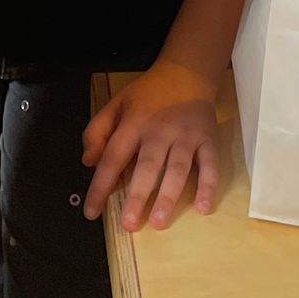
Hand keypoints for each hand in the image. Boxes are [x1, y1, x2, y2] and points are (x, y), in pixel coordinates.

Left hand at [81, 60, 220, 230]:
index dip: (101, 185)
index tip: (92, 212)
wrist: (186, 73)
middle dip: (138, 196)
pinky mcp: (208, 139)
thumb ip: (97, 132)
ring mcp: (185, 136)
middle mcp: (159, 131)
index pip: (113, 157)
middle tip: (129, 224)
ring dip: (169, 196)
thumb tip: (89, 162)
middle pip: (147, 166)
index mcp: (133, 123)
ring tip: (159, 222)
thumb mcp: (116, 105)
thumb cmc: (147, 95)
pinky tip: (203, 207)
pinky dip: (208, 186)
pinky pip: (210, 165)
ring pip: (177, 168)